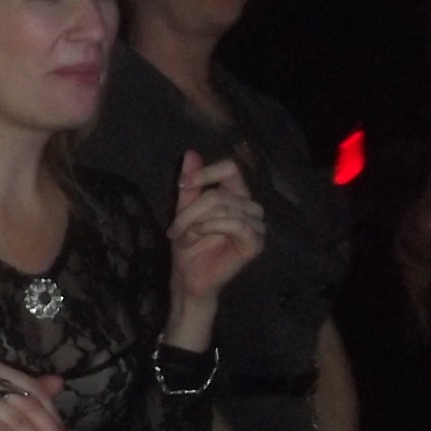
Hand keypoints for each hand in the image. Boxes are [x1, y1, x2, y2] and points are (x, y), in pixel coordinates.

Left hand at [168, 151, 265, 307]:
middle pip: (220, 193)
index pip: (231, 169)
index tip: (182, 184)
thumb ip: (191, 184)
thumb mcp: (184, 210)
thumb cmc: (188, 245)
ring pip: (224, 207)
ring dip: (195, 222)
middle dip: (190, 211)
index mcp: (237, 196)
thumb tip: (190, 153)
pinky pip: (234, 223)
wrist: (188, 277)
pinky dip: (209, 228)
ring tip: (183, 237)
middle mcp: (251, 208)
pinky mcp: (255, 242)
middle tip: (174, 229)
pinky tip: (196, 238)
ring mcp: (256, 226)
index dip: (206, 172)